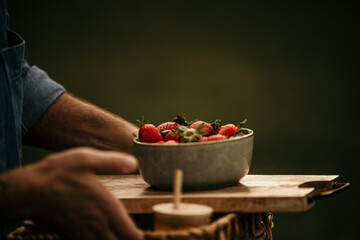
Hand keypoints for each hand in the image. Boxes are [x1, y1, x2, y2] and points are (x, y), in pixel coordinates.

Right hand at [0, 147, 142, 239]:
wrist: (28, 192)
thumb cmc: (57, 173)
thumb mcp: (86, 158)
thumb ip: (112, 161)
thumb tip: (133, 163)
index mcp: (107, 208)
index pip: (132, 235)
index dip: (140, 236)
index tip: (144, 231)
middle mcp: (98, 225)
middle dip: (129, 239)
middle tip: (132, 232)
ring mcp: (84, 234)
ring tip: (118, 232)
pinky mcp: (72, 236)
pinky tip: (101, 232)